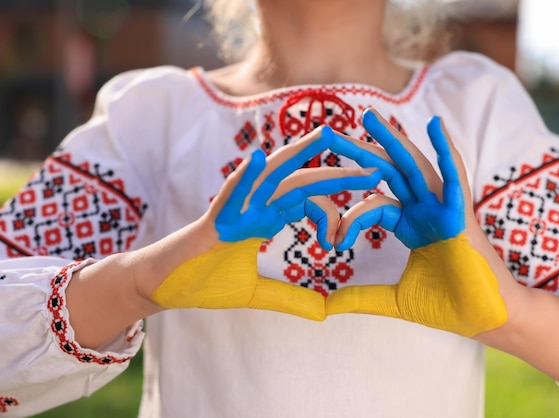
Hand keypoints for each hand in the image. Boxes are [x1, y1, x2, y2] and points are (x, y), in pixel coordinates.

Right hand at [150, 126, 380, 319]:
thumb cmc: (204, 283)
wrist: (164, 287)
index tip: (345, 240)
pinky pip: (231, 192)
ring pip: (270, 175)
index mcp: (267, 219)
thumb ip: (290, 298)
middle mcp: (255, 207)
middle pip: (301, 181)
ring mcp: (235, 209)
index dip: (333, 213)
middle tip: (374, 163)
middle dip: (336, 171)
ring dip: (299, 154)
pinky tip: (262, 157)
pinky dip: (246, 174)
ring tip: (326, 135)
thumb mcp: (256, 293)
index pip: (309, 204)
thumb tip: (325, 313)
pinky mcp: (214, 219)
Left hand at [326, 109, 507, 335]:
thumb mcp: (394, 299)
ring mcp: (444, 209)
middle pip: (388, 172)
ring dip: (392, 140)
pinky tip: (435, 125)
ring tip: (368, 116)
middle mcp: (425, 209)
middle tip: (331, 133)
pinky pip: (455, 178)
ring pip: (414, 166)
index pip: (373, 205)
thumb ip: (361, 297)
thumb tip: (326, 306)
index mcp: (410, 224)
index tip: (332, 243)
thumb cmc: (448, 305)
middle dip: (362, 150)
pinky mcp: (462, 215)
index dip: (349, 219)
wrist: (485, 320)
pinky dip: (446, 151)